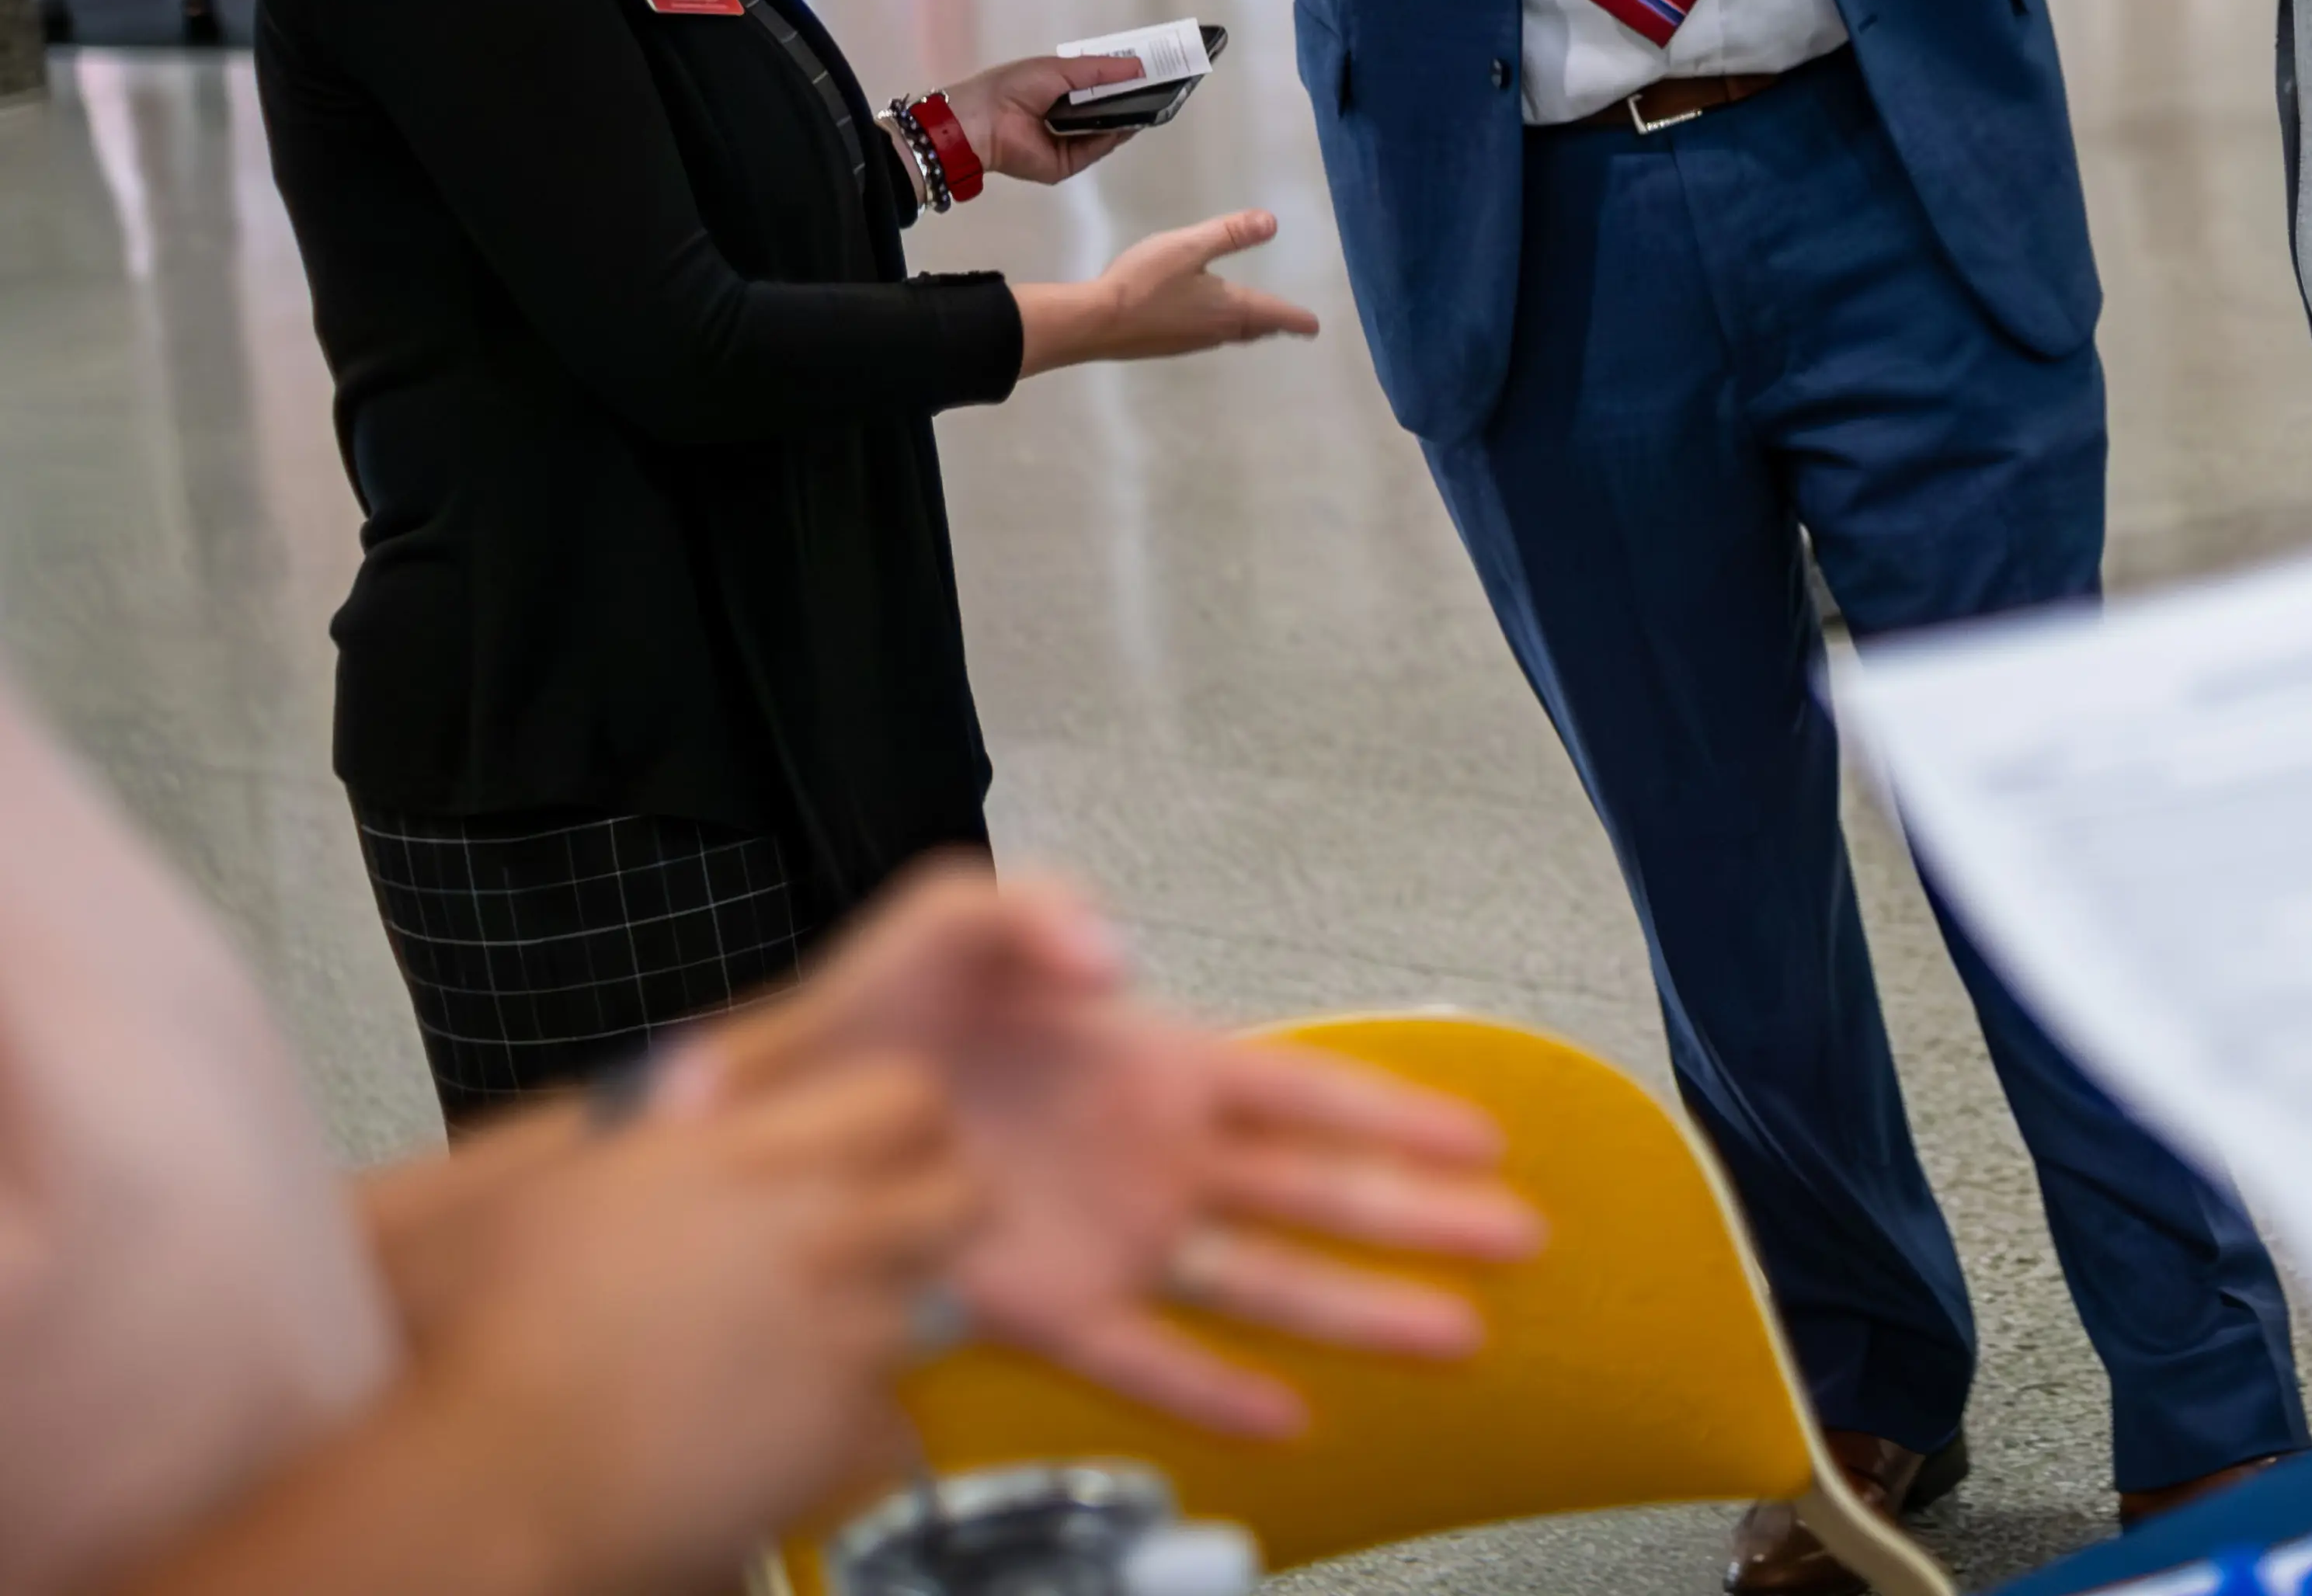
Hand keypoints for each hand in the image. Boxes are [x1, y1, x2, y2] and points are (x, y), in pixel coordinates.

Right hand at [415, 1060, 977, 1595]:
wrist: (501, 1476)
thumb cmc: (511, 1325)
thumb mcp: (580, 1185)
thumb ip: (666, 1124)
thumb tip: (702, 1072)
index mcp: (759, 1157)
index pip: (909, 1095)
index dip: (906, 1123)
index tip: (885, 1152)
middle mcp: (823, 1232)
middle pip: (960, 1196)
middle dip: (936, 1216)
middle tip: (890, 1248)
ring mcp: (846, 1337)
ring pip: (938, 1309)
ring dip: (894, 1324)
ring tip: (828, 1349)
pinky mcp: (844, 1437)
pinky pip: (898, 1422)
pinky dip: (861, 1430)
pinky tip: (798, 1434)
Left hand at [716, 865, 1544, 1437]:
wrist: (771, 1113)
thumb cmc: (870, 1012)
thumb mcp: (950, 916)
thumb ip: (1036, 909)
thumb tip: (1116, 952)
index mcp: (1155, 1062)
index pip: (1303, 1090)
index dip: (1395, 1109)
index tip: (1482, 1131)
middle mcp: (1155, 1156)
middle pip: (1319, 1192)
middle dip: (1422, 1214)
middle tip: (1521, 1238)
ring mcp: (1115, 1237)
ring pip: (1265, 1283)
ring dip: (1362, 1308)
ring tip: (1457, 1336)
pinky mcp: (1048, 1306)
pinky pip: (1151, 1357)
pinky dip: (1216, 1391)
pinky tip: (1287, 1422)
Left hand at [940, 53, 1143, 186]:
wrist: (983, 121)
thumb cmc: (1015, 87)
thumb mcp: (1060, 68)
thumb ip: (1101, 69)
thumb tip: (1140, 67)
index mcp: (1059, 93)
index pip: (1099, 88)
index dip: (1124, 79)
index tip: (1152, 69)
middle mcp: (1066, 119)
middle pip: (1107, 111)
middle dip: (1132, 99)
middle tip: (1164, 86)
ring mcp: (1068, 143)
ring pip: (1106, 132)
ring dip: (1129, 117)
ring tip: (1158, 100)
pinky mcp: (1067, 164)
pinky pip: (1096, 149)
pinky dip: (1114, 136)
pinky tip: (1133, 120)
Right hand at [1017, 209, 1319, 373]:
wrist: (1095, 322)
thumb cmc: (1146, 282)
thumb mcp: (1189, 247)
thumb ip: (1230, 234)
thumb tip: (1272, 223)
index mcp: (1229, 309)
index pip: (1273, 314)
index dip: (1295, 318)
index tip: (1314, 326)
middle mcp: (1216, 332)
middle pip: (1253, 329)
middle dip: (1273, 325)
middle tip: (1289, 324)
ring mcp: (1190, 342)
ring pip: (1230, 336)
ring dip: (1248, 328)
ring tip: (1256, 322)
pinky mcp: (1166, 345)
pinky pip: (1207, 337)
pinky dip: (1221, 329)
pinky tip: (1206, 322)